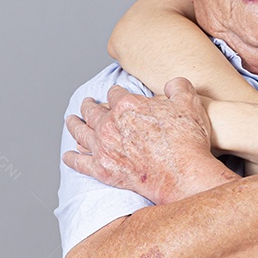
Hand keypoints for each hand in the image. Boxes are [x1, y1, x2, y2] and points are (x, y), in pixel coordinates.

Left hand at [63, 78, 218, 204]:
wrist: (183, 174)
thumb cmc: (187, 139)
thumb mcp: (189, 103)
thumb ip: (178, 86)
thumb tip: (172, 84)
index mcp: (127, 104)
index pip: (115, 93)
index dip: (116, 92)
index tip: (116, 94)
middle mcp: (110, 124)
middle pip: (93, 111)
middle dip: (89, 105)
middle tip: (87, 103)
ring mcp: (104, 148)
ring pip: (81, 132)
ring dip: (74, 125)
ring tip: (71, 120)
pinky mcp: (103, 170)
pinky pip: (80, 163)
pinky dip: (72, 158)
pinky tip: (68, 155)